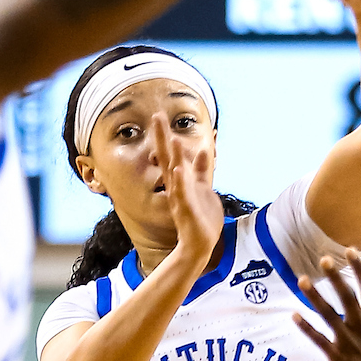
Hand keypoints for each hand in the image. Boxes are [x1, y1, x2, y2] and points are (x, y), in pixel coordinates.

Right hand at [153, 115, 222, 268]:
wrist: (199, 245)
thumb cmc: (201, 218)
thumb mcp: (203, 188)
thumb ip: (200, 170)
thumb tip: (203, 150)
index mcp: (182, 181)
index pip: (171, 154)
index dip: (166, 136)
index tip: (160, 115)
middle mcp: (177, 187)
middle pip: (167, 158)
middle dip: (163, 137)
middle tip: (157, 116)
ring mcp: (180, 198)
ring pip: (175, 174)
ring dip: (173, 156)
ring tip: (172, 138)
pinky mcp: (186, 210)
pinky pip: (182, 194)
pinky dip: (180, 183)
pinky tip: (178, 170)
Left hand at [292, 249, 360, 360]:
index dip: (359, 267)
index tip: (350, 250)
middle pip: (345, 296)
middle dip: (334, 277)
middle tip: (322, 259)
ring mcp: (349, 342)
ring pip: (327, 314)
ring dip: (313, 297)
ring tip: (302, 280)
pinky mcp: (338, 359)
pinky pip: (318, 340)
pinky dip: (305, 327)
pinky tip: (293, 315)